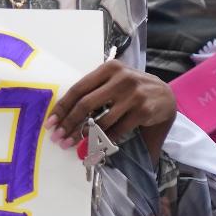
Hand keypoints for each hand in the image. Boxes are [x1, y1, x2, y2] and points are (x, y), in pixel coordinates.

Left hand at [48, 60, 177, 145]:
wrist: (165, 97)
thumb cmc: (132, 90)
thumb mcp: (114, 82)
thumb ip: (93, 92)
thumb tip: (63, 116)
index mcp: (109, 68)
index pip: (78, 89)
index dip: (62, 108)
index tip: (50, 123)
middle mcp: (122, 78)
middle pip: (86, 104)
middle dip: (69, 124)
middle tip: (59, 138)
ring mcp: (134, 94)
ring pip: (100, 120)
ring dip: (84, 136)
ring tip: (74, 145)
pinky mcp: (143, 110)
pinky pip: (116, 130)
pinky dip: (104, 141)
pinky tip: (95, 147)